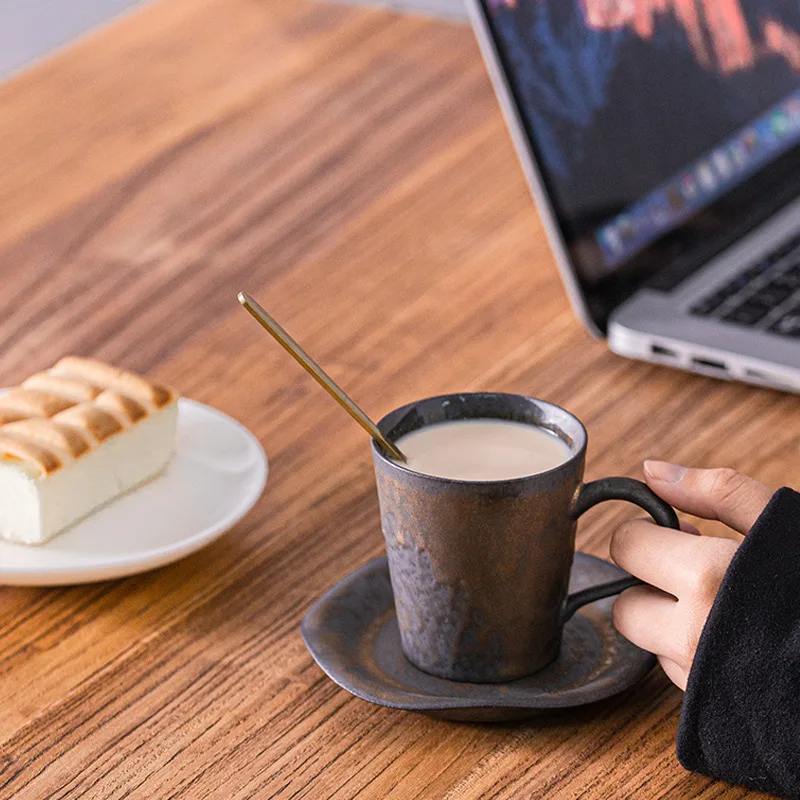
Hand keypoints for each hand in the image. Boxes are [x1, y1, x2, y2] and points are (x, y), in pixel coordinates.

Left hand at [610, 461, 773, 688]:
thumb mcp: (784, 523)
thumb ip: (714, 490)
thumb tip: (651, 469)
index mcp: (707, 577)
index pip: (626, 546)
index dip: (647, 534)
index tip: (676, 535)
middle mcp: (692, 633)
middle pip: (624, 604)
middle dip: (650, 584)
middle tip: (694, 571)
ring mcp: (701, 679)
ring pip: (649, 643)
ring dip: (669, 621)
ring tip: (723, 607)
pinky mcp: (712, 710)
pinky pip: (678, 675)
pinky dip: (692, 655)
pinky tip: (735, 642)